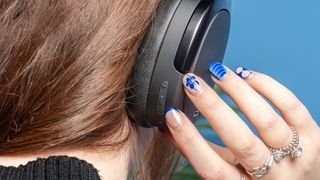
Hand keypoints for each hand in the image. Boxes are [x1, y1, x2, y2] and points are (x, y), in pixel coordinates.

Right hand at [165, 62, 319, 179]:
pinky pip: (291, 106)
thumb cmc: (259, 179)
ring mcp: (296, 156)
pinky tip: (246, 75)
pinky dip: (267, 86)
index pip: (212, 168)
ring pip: (267, 121)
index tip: (172, 114)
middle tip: (192, 83)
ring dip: (239, 92)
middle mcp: (272, 175)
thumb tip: (169, 128)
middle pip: (241, 142)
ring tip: (219, 73)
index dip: (190, 140)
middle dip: (212, 107)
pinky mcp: (314, 137)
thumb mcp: (229, 172)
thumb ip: (202, 152)